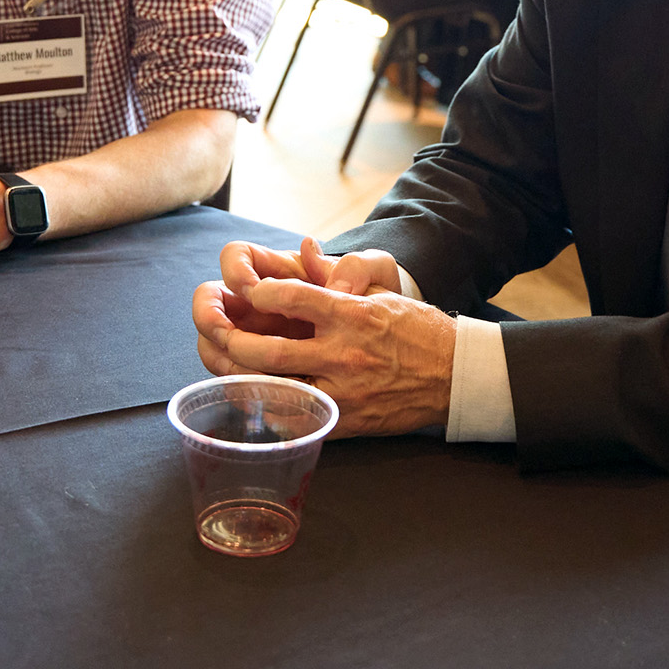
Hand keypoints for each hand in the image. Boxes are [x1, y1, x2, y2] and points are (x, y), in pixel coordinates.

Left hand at [192, 239, 445, 437]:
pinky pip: (293, 417)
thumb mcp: (381, 292)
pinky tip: (245, 394)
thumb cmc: (416, 329)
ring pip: (275, 388)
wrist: (455, 377)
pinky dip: (264, 406)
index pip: (295, 297)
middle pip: (271, 351)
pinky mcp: (344, 421)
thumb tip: (303, 247)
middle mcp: (343, 354)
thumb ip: (338, 274)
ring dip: (237, 376)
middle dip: (232, 341)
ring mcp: (342, 392)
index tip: (245, 290)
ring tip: (217, 362)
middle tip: (213, 330)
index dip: (261, 292)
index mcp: (352, 316)